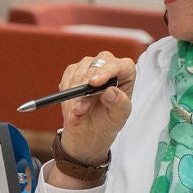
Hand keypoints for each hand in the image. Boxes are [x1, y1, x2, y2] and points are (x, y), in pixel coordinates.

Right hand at [50, 51, 137, 169]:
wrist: (90, 127)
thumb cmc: (109, 119)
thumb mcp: (119, 117)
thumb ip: (119, 104)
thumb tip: (111, 91)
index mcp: (126, 72)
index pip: (118, 66)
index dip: (106, 72)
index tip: (93, 83)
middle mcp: (108, 64)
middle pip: (95, 66)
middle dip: (84, 89)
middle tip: (80, 109)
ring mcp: (89, 66)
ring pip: (78, 74)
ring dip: (74, 97)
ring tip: (76, 114)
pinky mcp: (73, 71)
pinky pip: (67, 80)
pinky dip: (66, 97)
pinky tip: (71, 110)